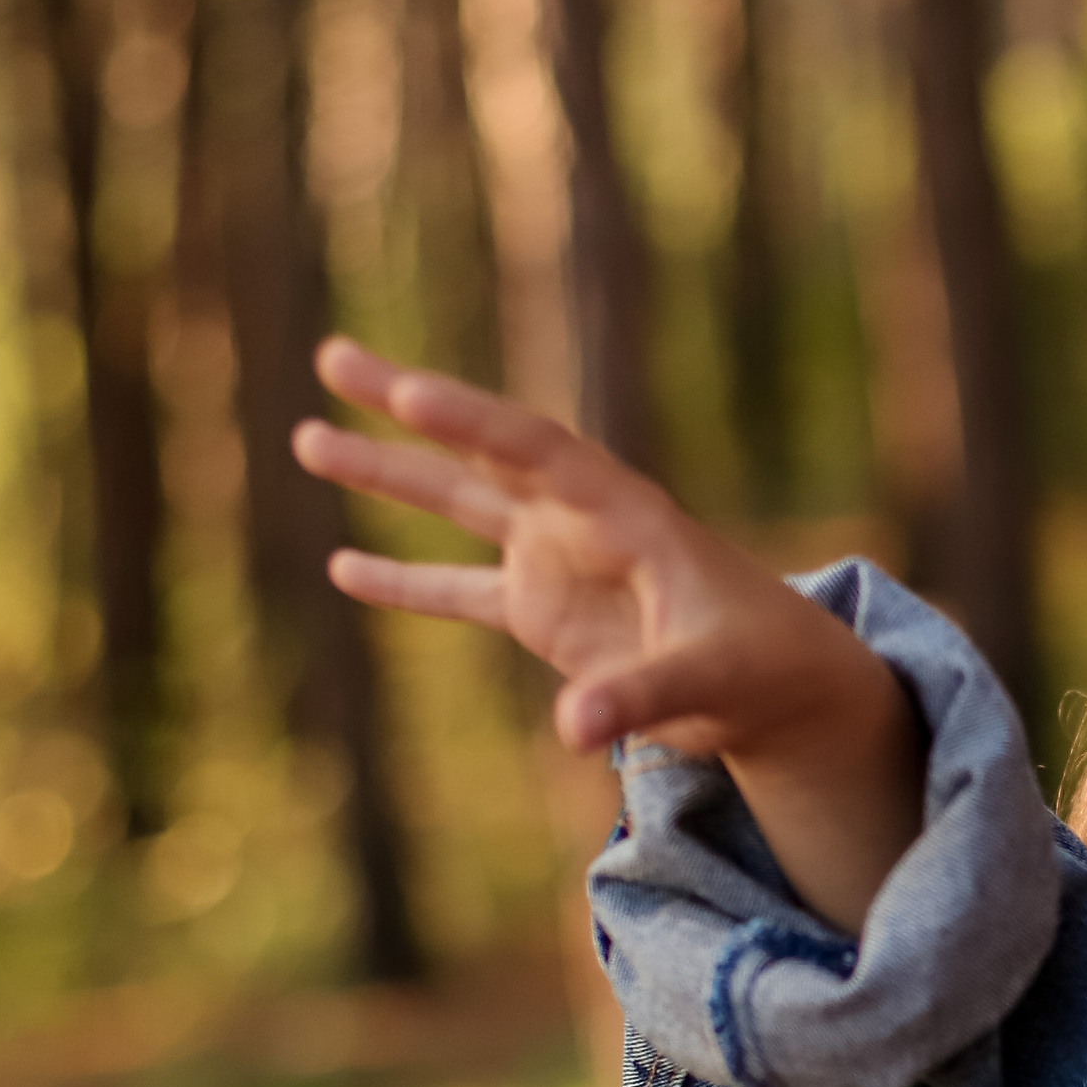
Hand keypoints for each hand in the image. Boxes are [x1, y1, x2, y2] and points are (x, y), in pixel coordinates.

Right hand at [298, 340, 922, 930]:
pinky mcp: (544, 613)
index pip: (538, 452)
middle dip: (410, 407)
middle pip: (483, 451)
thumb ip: (641, 695)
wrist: (781, 686)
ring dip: (387, 475)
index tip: (407, 394)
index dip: (472, 423)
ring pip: (459, 506)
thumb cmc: (762, 665)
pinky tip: (343, 565)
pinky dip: (406, 581)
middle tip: (331, 357)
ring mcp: (557, 562)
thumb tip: (571, 729)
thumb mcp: (710, 679)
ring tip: (306, 438)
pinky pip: (460, 590)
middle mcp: (581, 522)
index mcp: (626, 513)